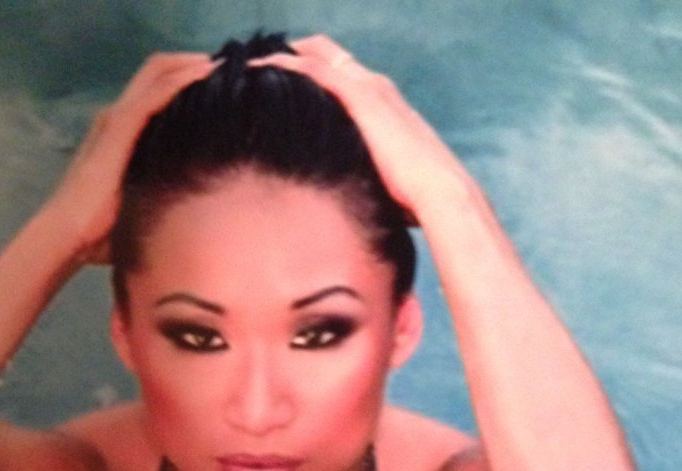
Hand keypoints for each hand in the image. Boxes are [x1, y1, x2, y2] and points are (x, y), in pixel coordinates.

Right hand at [39, 52, 216, 264]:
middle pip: (158, 72)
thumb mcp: (138, 205)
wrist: (68, 235)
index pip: (155, 91)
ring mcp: (117, 119)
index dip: (185, 80)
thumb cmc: (99, 233)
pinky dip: (180, 80)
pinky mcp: (119, 128)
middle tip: (228, 69)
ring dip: (190, 65)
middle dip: (193, 64)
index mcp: (122, 134)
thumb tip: (191, 214)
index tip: (220, 85)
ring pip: (158, 74)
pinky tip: (204, 75)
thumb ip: (158, 196)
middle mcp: (118, 118)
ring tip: (223, 65)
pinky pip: (154, 94)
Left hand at [251, 35, 463, 221]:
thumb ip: (359, 178)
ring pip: (313, 55)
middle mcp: (374, 86)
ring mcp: (368, 88)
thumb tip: (338, 207)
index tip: (274, 82)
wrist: (440, 193)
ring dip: (277, 58)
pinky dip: (282, 65)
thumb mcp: (381, 182)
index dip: (306, 72)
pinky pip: (312, 69)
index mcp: (381, 105)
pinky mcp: (360, 97)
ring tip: (241, 65)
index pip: (338, 73)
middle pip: (322, 53)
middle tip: (249, 67)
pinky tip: (254, 70)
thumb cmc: (416, 201)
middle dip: (287, 56)